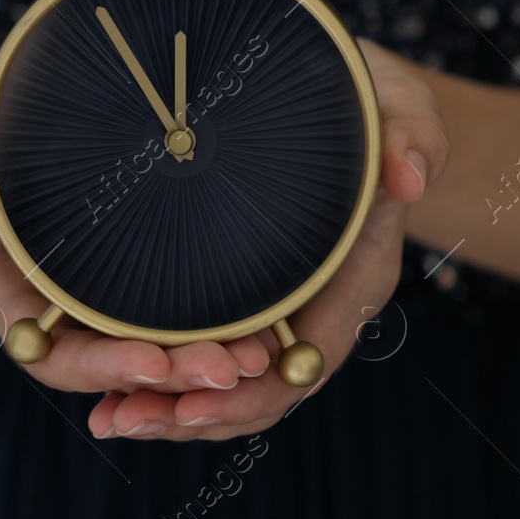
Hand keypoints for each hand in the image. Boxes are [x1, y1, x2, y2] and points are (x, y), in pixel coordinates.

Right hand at [0, 82, 270, 393]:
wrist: (31, 120)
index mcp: (11, 299)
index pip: (54, 354)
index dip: (103, 366)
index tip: (153, 363)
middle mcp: (59, 318)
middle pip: (116, 366)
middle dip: (174, 375)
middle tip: (233, 370)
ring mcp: (105, 309)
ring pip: (156, 355)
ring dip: (205, 365)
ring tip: (261, 357)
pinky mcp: (146, 290)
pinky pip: (180, 326)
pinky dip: (218, 336)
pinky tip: (267, 335)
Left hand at [86, 38, 447, 439]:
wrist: (347, 99)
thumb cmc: (371, 103)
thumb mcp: (400, 106)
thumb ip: (410, 135)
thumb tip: (409, 176)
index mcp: (357, 280)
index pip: (308, 358)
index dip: (254, 390)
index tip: (197, 404)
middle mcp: (318, 308)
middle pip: (261, 389)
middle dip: (196, 411)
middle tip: (126, 419)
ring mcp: (278, 310)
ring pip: (229, 384)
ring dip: (170, 406)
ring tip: (109, 419)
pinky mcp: (242, 297)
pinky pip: (206, 353)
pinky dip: (162, 378)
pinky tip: (110, 391)